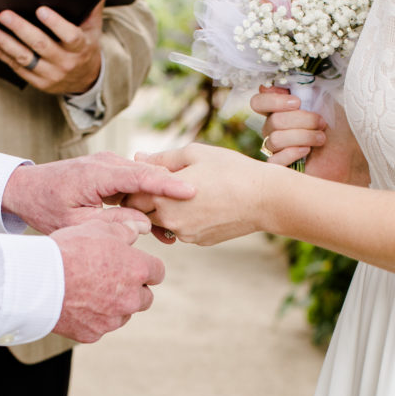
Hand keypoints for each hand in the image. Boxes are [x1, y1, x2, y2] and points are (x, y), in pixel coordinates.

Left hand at [0, 0, 104, 95]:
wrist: (86, 80)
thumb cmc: (86, 47)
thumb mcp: (93, 28)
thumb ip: (92, 7)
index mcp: (81, 47)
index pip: (70, 36)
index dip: (55, 24)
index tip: (40, 10)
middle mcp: (66, 62)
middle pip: (41, 45)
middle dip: (21, 29)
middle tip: (4, 15)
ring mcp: (51, 74)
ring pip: (25, 58)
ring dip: (5, 43)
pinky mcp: (39, 82)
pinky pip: (18, 68)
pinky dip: (2, 55)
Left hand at [2, 151, 195, 234]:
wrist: (26, 189)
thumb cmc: (46, 207)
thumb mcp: (76, 223)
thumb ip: (110, 222)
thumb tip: (144, 223)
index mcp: (98, 174)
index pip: (141, 176)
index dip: (168, 185)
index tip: (191, 191)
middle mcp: (106, 163)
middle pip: (148, 175)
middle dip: (172, 192)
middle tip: (194, 212)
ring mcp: (109, 165)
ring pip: (144, 179)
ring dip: (160, 199)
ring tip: (173, 230)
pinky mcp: (110, 171)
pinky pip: (135, 182)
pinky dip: (147, 198)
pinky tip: (156, 224)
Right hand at [51, 220, 164, 342]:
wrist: (37, 280)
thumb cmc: (69, 250)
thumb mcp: (99, 228)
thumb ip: (125, 229)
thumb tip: (140, 227)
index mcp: (137, 270)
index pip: (158, 272)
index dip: (145, 266)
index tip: (133, 264)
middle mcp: (130, 299)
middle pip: (145, 298)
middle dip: (134, 289)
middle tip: (111, 278)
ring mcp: (112, 319)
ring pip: (122, 314)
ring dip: (114, 305)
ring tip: (90, 290)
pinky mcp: (93, 334)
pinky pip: (100, 326)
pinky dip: (93, 318)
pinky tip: (76, 304)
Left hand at [126, 144, 271, 245]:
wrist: (265, 199)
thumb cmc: (231, 170)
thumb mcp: (194, 154)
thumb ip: (161, 158)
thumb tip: (137, 158)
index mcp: (164, 195)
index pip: (129, 195)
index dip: (132, 185)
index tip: (138, 176)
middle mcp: (169, 220)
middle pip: (140, 212)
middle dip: (143, 199)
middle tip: (154, 184)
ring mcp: (184, 234)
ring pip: (160, 223)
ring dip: (161, 211)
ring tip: (179, 193)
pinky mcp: (198, 241)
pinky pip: (180, 230)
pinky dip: (182, 219)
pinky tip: (199, 205)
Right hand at [252, 86, 369, 185]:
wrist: (352, 155)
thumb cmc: (339, 128)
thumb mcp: (324, 101)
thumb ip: (302, 89)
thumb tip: (275, 85)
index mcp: (281, 110)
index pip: (259, 102)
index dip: (273, 101)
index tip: (297, 102)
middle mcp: (274, 129)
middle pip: (273, 121)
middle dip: (302, 120)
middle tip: (322, 123)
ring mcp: (276, 149)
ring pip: (275, 139)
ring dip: (303, 136)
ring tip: (321, 139)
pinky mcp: (281, 168)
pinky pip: (275, 159)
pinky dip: (293, 152)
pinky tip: (308, 151)